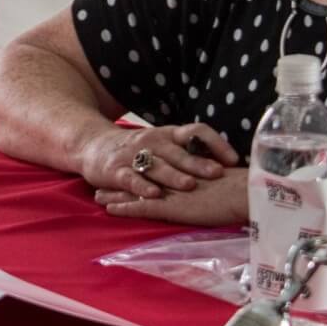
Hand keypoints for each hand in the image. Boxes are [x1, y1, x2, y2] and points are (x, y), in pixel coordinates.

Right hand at [77, 122, 239, 198]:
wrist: (93, 146)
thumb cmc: (137, 149)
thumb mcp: (163, 145)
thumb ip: (188, 153)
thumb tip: (228, 167)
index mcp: (168, 134)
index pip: (196, 131)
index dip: (215, 143)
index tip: (233, 159)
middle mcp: (153, 142)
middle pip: (178, 152)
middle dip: (198, 163)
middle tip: (217, 173)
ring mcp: (133, 156)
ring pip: (157, 166)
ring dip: (173, 175)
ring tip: (189, 185)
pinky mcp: (116, 171)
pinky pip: (131, 178)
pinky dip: (142, 186)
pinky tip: (153, 194)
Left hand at [95, 166, 249, 226]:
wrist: (247, 194)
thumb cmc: (241, 190)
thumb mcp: (220, 181)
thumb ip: (207, 180)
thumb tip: (208, 182)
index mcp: (184, 171)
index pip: (156, 169)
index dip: (139, 169)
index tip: (124, 168)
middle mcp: (173, 179)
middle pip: (141, 177)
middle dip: (122, 179)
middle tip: (102, 180)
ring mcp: (170, 192)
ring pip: (136, 192)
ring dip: (117, 194)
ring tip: (97, 196)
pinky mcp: (170, 206)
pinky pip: (142, 207)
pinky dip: (125, 208)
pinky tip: (109, 209)